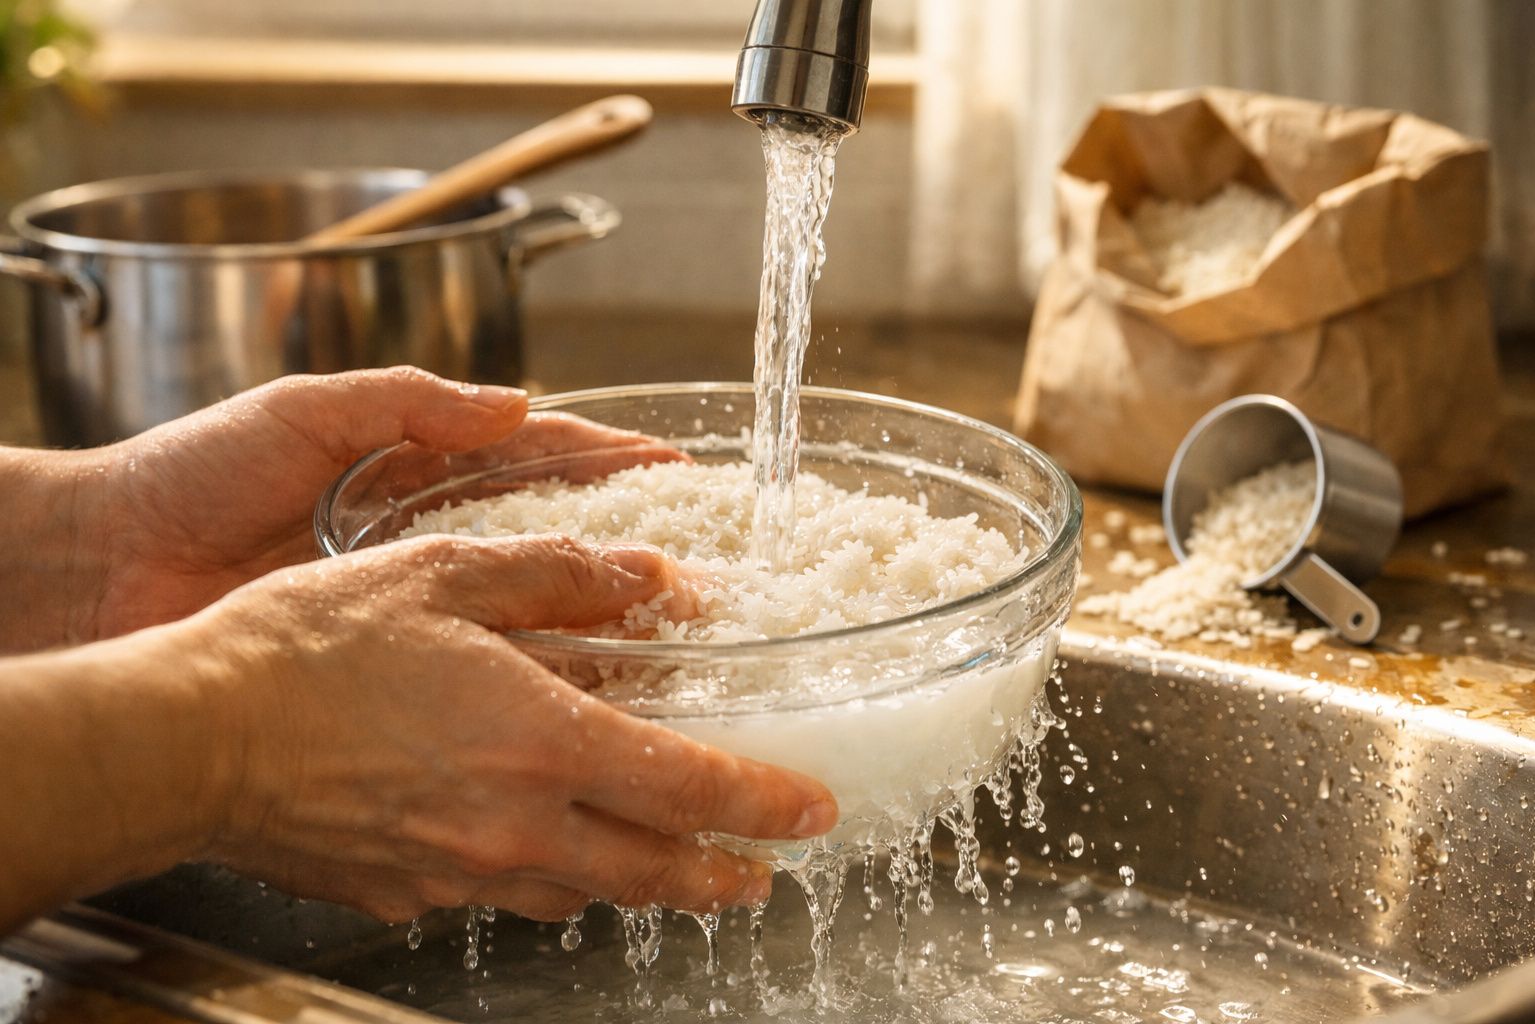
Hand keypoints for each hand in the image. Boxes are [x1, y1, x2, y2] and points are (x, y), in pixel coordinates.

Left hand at [71, 367, 673, 642]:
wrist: (101, 568)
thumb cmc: (188, 473)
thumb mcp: (303, 411)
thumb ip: (407, 400)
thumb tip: (515, 403)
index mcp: (415, 462)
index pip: (539, 454)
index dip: (612, 462)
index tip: (680, 470)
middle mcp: (425, 533)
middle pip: (550, 535)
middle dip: (626, 543)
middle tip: (697, 564)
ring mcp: (408, 601)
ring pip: (522, 606)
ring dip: (593, 617)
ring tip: (664, 633)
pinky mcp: (382, 661)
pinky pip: (471, 665)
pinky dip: (527, 676)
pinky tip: (580, 694)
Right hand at [184, 534, 834, 922]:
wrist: (189, 737)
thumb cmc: (307, 649)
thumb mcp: (445, 575)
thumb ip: (560, 577)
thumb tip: (649, 576)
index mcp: (540, 741)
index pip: (689, 789)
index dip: (763, 802)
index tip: (808, 810)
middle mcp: (515, 824)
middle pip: (653, 871)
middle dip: (722, 875)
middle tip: (761, 872)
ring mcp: (461, 870)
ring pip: (584, 894)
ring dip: (643, 885)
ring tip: (675, 871)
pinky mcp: (407, 891)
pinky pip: (503, 893)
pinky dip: (547, 878)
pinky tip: (544, 855)